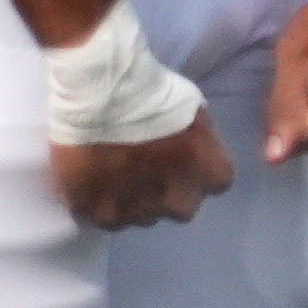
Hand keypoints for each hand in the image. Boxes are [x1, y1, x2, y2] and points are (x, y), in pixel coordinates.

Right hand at [56, 112, 236, 231]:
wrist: (95, 94)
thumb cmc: (147, 90)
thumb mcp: (190, 107)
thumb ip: (196, 139)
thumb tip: (188, 148)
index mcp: (206, 171)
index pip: (217, 181)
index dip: (197, 169)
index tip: (181, 155)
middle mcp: (179, 202)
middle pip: (180, 206)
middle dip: (167, 192)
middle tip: (145, 167)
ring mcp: (139, 213)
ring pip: (142, 215)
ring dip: (133, 199)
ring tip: (112, 171)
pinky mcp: (102, 216)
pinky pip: (106, 217)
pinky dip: (100, 203)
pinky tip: (91, 181)